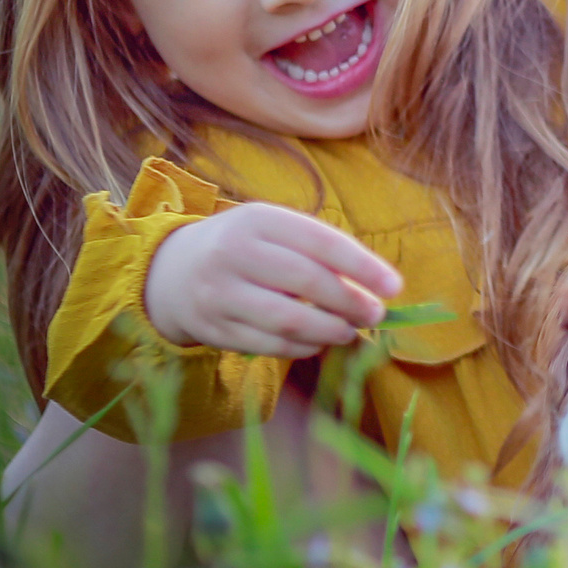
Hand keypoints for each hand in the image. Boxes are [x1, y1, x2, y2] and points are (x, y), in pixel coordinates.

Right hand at [144, 204, 404, 357]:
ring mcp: (218, 293)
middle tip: (375, 314)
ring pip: (287, 319)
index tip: (395, 287)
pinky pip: (267, 345)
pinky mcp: (212, 328)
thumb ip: (320, 251)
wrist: (172, 270)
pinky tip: (317, 343)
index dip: (363, 266)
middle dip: (350, 302)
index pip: (321, 242)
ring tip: (350, 331)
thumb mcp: (275, 231)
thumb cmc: (246, 247)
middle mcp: (234, 253)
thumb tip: (377, 286)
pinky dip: (301, 348)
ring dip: (329, 330)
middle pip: (306, 281)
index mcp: (258, 219)